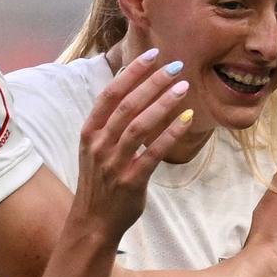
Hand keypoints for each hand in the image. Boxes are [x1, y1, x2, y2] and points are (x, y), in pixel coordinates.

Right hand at [73, 51, 193, 242]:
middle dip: (153, 82)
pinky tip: (187, 119)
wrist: (93, 222)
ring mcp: (114, 163)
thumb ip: (110, 123)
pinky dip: (171, 133)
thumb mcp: (95, 149)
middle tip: (176, 66)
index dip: (132, 72)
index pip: (110, 94)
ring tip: (183, 87)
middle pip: (127, 105)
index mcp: (90, 132)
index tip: (152, 54)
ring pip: (140, 125)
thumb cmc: (100, 182)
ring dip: (163, 103)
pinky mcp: (131, 180)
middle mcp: (99, 144)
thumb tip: (133, 91)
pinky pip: (154, 152)